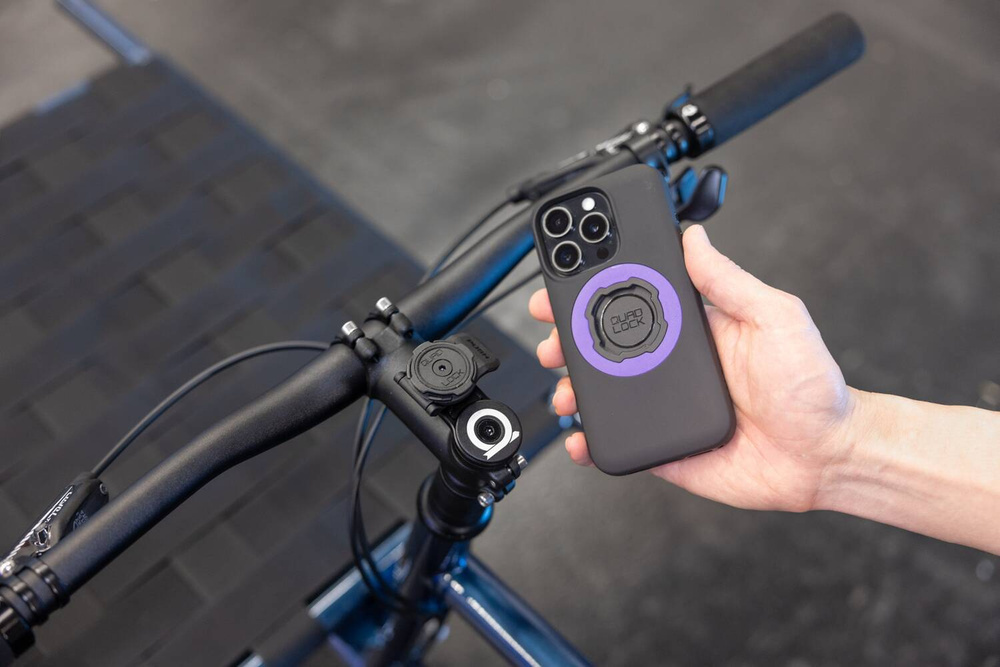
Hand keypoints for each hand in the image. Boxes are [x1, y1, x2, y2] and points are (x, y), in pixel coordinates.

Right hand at [529, 224, 857, 511]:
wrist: (826, 458)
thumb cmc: (813, 388)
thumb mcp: (776, 318)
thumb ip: (730, 281)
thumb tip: (695, 237)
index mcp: (695, 328)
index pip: (634, 300)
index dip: (595, 289)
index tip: (565, 278)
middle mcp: (674, 365)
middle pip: (605, 346)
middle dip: (567, 339)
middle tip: (550, 337)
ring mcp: (665, 406)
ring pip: (602, 393)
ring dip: (572, 389)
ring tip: (565, 390)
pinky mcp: (664, 446)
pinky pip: (617, 441)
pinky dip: (590, 441)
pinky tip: (581, 437)